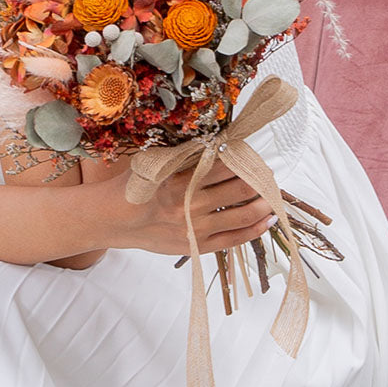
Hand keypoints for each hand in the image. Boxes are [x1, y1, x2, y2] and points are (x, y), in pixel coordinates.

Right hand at [113, 158, 276, 256]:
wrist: (112, 220)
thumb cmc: (133, 187)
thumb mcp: (155, 162)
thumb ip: (184, 153)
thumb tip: (217, 140)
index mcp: (182, 178)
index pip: (226, 164)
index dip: (245, 156)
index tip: (253, 152)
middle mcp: (192, 203)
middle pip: (241, 187)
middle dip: (261, 178)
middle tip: (270, 172)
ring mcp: (196, 228)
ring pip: (244, 214)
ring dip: (265, 203)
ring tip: (275, 194)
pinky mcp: (196, 246)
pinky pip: (234, 239)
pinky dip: (255, 229)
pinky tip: (268, 220)